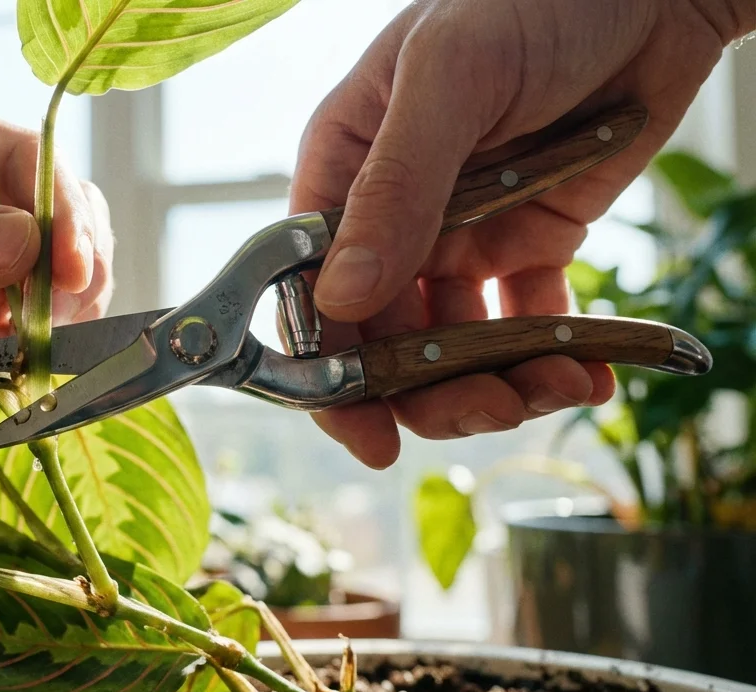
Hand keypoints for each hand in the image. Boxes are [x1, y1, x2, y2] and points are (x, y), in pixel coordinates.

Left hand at [0, 102, 113, 422]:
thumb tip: (20, 240)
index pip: (26, 160)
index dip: (62, 211)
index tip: (72, 268)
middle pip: (63, 217)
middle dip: (73, 268)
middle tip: (51, 322)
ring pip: (62, 278)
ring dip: (63, 316)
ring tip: (29, 351)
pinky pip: (34, 334)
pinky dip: (40, 354)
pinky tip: (15, 372)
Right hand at [292, 0, 754, 467]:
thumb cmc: (529, 2)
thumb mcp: (451, 81)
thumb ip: (395, 188)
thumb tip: (341, 298)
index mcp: (343, 171)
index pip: (312, 292)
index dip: (330, 372)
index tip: (370, 435)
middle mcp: (390, 216)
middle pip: (385, 338)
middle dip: (434, 389)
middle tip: (494, 409)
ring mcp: (458, 235)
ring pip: (453, 345)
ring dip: (500, 381)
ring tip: (564, 385)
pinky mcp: (528, 242)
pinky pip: (528, 321)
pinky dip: (556, 357)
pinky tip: (592, 372)